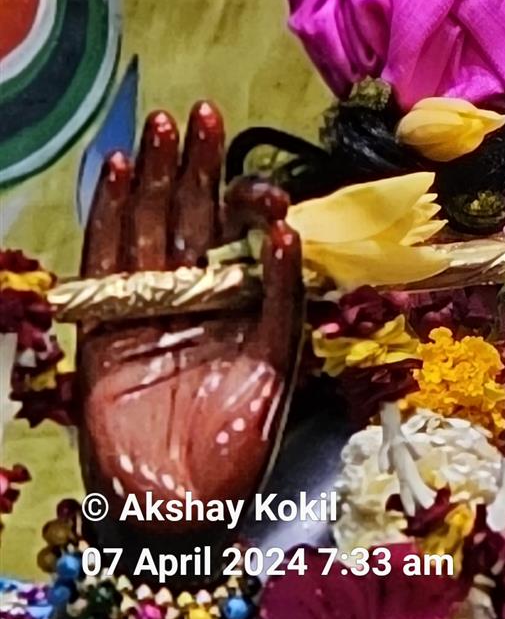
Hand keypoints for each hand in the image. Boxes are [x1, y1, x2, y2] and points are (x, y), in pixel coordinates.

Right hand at [74, 104, 301, 539]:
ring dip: (153, 178)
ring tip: (161, 130)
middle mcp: (193, 300)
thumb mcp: (277, 363)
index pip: (238, 237)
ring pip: (146, 227)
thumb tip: (285, 233)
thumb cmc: (237, 443)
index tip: (256, 176)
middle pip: (189, 219)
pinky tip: (118, 174)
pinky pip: (107, 260)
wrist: (182, 502)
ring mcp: (147, 308)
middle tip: (201, 116)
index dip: (244, 201)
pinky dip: (109, 215)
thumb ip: (280, 298)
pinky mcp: (104, 325)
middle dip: (195, 168)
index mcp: (239, 307)